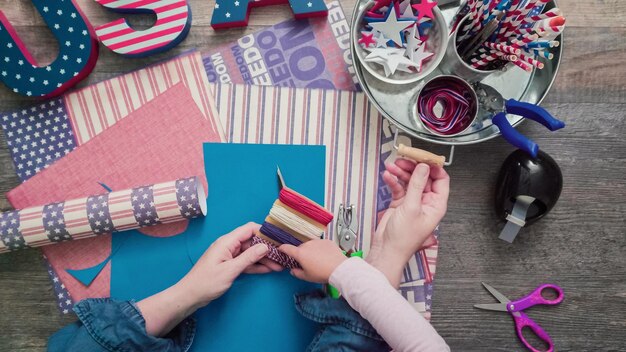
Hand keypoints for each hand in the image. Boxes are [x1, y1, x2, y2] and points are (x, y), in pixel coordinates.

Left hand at [180, 222, 282, 305]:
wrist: (190, 296)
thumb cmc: (207, 282)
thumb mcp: (230, 270)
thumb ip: (248, 257)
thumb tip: (265, 246)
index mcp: (227, 242)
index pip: (249, 229)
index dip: (264, 232)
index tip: (278, 239)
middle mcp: (229, 245)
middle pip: (252, 241)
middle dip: (267, 248)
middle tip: (282, 256)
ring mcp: (229, 255)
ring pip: (250, 253)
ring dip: (263, 259)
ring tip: (279, 265)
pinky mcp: (229, 265)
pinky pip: (245, 262)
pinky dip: (256, 265)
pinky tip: (268, 269)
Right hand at [279, 240, 346, 283]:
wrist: (339, 268)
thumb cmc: (322, 273)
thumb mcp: (307, 277)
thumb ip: (297, 273)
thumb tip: (293, 270)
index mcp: (300, 253)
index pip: (287, 248)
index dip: (282, 249)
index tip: (281, 249)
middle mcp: (307, 244)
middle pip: (300, 248)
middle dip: (301, 254)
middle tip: (307, 263)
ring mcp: (317, 241)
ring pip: (310, 245)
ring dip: (311, 251)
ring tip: (318, 260)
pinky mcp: (326, 241)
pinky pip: (320, 244)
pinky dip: (320, 249)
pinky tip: (325, 256)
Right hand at [368, 160, 449, 286]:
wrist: (386, 250)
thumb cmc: (403, 239)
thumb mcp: (411, 207)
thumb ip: (417, 185)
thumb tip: (424, 168)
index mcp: (436, 205)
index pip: (441, 180)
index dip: (434, 167)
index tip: (424, 157)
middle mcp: (426, 202)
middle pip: (423, 178)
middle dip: (413, 167)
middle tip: (404, 159)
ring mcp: (413, 202)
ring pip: (409, 180)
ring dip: (401, 172)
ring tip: (392, 166)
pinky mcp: (400, 204)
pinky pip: (398, 187)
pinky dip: (393, 181)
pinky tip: (388, 176)